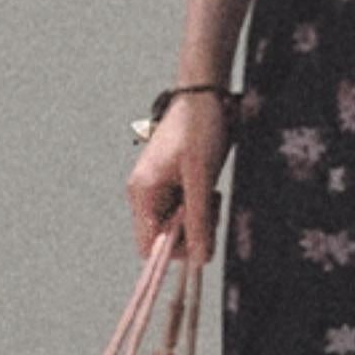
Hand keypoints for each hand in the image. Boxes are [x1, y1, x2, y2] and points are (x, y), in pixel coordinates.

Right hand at [126, 91, 231, 267]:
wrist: (205, 95)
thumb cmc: (200, 129)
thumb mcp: (202, 177)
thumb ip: (199, 219)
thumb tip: (201, 259)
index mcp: (143, 194)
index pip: (150, 248)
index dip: (175, 249)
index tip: (201, 233)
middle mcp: (145, 195)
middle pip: (165, 238)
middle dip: (191, 231)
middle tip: (211, 207)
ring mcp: (157, 189)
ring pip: (178, 224)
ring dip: (198, 217)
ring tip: (211, 193)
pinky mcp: (172, 183)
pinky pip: (184, 209)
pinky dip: (199, 205)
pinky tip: (209, 188)